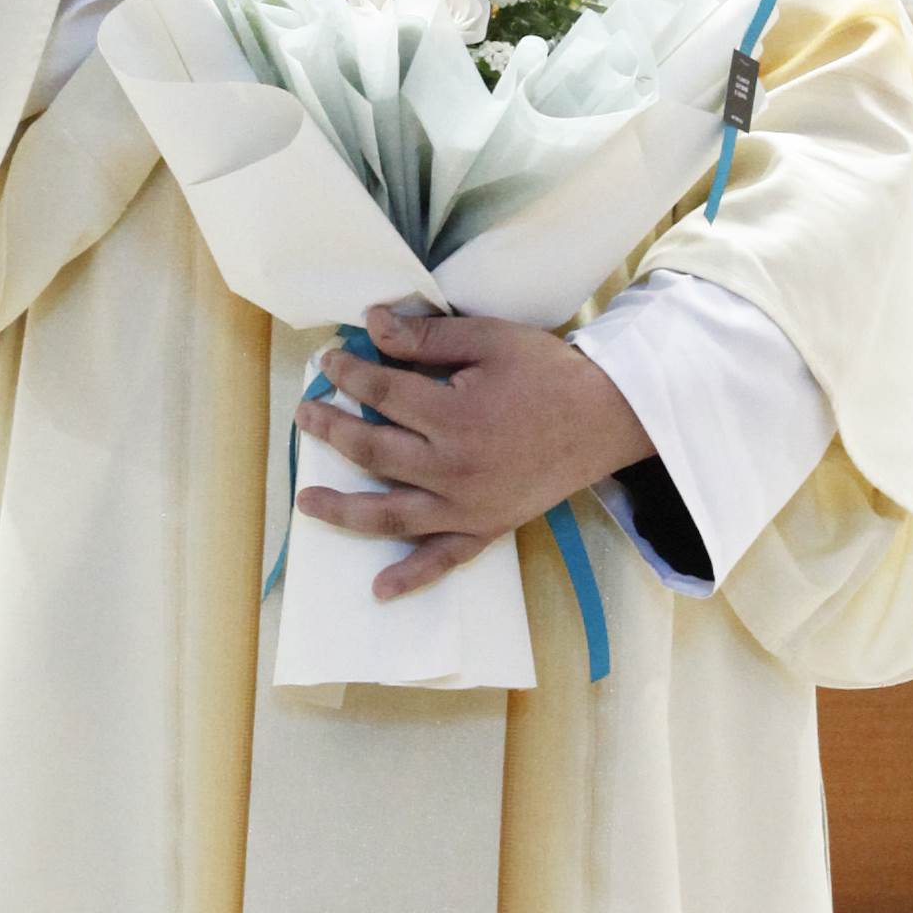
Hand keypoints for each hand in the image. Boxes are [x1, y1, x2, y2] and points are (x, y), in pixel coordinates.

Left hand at [297, 303, 647, 600]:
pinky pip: (443, 560)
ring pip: (389, 513)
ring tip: (305, 500)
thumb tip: (372, 324)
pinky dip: (412, 577)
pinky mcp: (486, 528)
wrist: (606, 419)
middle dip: (331, 430)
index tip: (330, 362)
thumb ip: (428, 337)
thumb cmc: (549, 374)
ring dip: (342, 509)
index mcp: (453, 417)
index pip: (381, 393)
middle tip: (306, 415)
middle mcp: (452, 469)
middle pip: (372, 451)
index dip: (348, 374)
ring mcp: (467, 507)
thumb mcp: (490, 339)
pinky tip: (380, 588)